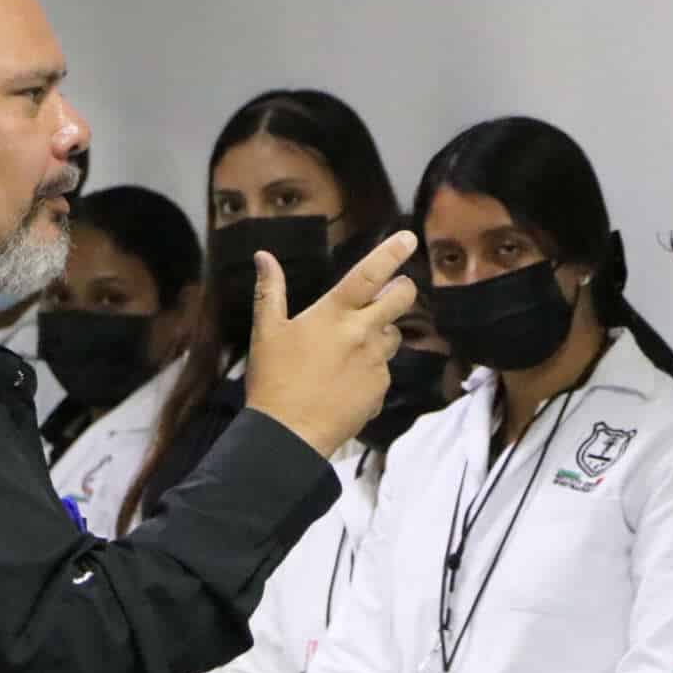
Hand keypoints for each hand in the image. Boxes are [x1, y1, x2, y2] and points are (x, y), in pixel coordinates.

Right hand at [246, 231, 419, 457]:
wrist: (289, 434)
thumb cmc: (273, 381)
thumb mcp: (266, 332)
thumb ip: (270, 291)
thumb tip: (263, 257)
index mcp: (334, 314)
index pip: (371, 273)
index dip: (392, 252)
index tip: (409, 237)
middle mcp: (362, 333)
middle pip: (402, 298)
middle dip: (403, 288)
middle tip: (394, 290)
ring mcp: (375, 362)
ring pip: (392, 335)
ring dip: (380, 333)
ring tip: (350, 348)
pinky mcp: (380, 389)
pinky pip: (383, 370)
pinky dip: (370, 370)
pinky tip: (345, 382)